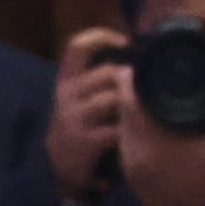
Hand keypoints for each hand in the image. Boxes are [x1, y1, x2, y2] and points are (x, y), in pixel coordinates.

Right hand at [48, 29, 130, 205]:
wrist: (58, 168)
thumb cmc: (78, 127)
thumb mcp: (79, 99)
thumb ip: (100, 81)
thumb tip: (135, 58)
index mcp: (66, 80)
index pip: (78, 47)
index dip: (102, 37)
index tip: (125, 41)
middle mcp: (67, 95)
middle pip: (108, 72)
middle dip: (131, 80)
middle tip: (146, 88)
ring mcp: (74, 118)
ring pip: (114, 99)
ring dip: (133, 105)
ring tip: (142, 113)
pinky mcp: (84, 141)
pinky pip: (116, 129)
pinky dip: (130, 132)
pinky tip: (134, 136)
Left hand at [110, 71, 204, 205]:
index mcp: (151, 136)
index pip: (127, 94)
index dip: (133, 73)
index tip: (144, 61)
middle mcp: (131, 146)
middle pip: (121, 105)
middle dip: (132, 87)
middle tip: (147, 72)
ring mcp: (126, 159)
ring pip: (120, 121)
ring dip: (131, 106)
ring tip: (149, 92)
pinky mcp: (127, 169)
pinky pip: (123, 136)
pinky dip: (133, 124)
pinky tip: (149, 119)